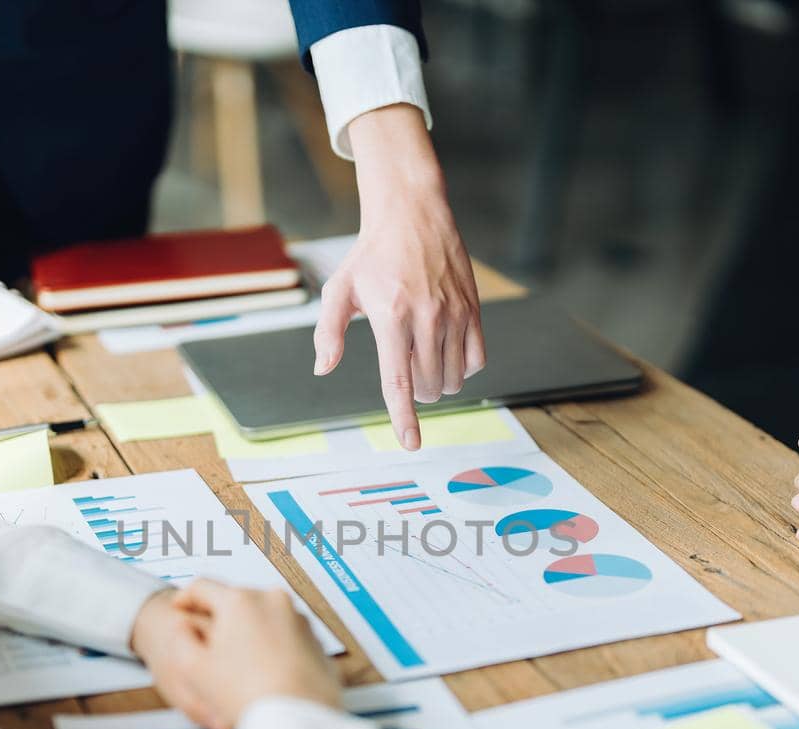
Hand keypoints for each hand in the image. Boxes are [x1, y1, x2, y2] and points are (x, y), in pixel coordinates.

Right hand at [136, 580, 340, 728]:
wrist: (299, 722)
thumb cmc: (245, 695)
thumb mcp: (194, 669)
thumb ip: (181, 639)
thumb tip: (183, 625)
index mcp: (239, 601)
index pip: (203, 587)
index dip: (185, 598)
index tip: (179, 609)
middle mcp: (273, 601)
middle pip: (236, 602)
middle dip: (220, 619)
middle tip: (207, 643)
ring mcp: (299, 619)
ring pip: (263, 619)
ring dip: (248, 633)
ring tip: (238, 665)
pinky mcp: (316, 640)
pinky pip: (285, 636)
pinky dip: (272, 648)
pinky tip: (263, 674)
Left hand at [313, 104, 483, 451]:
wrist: (413, 214)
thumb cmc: (370, 255)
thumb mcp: (339, 290)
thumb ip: (329, 332)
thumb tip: (323, 369)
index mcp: (391, 317)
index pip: (398, 382)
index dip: (404, 418)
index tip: (411, 444)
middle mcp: (427, 318)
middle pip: (428, 386)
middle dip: (415, 391)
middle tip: (402, 364)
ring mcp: (455, 314)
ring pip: (452, 379)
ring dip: (436, 381)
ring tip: (420, 355)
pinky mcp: (473, 309)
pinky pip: (475, 361)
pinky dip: (461, 369)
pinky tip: (445, 352)